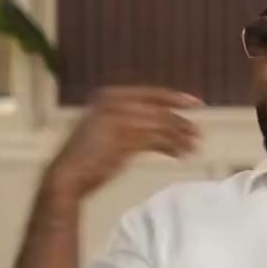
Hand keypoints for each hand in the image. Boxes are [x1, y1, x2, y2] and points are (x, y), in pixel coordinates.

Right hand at [46, 86, 202, 199]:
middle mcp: (115, 104)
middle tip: (198, 133)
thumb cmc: (88, 155)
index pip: (151, 93)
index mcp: (110, 96)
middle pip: (159, 110)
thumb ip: (131, 119)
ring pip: (160, 126)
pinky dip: (172, 148)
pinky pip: (156, 142)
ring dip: (180, 137)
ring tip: (193, 147)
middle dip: (182, 122)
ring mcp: (119, 121)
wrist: (68, 174)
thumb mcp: (107, 128)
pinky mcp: (124, 141)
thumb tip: (164, 122)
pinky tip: (180, 155)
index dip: (175, 97)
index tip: (196, 103)